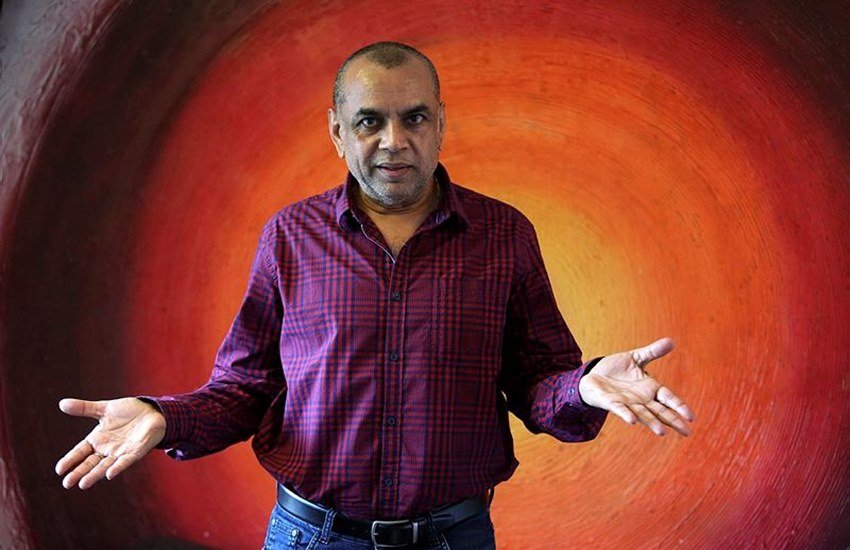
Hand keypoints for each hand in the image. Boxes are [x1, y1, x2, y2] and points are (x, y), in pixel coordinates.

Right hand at [55, 397, 165, 488]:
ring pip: (105, 466)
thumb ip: (84, 408)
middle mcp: (107, 449)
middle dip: (79, 473)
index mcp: (98, 440)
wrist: (152, 410)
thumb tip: (61, 403)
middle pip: (90, 463)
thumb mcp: (104, 409)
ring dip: (95, 475)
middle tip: (67, 483)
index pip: (80, 452)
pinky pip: (125, 461)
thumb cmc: (129, 412)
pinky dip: (118, 467)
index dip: (70, 460)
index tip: (59, 470)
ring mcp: (121, 452)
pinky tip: (110, 474)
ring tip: (83, 484)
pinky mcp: (136, 452)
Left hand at [578, 338, 694, 435]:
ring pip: (643, 414)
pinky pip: (620, 410)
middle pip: (660, 411)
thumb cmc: (616, 369)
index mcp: (650, 388)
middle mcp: (641, 399)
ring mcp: (627, 403)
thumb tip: (671, 341)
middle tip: (686, 432)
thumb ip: (652, 352)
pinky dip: (626, 414)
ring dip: (652, 423)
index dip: (679, 406)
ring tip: (662, 432)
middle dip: (672, 420)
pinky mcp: (611, 403)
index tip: (691, 416)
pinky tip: (632, 421)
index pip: (668, 398)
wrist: (593, 375)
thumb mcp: (636, 358)